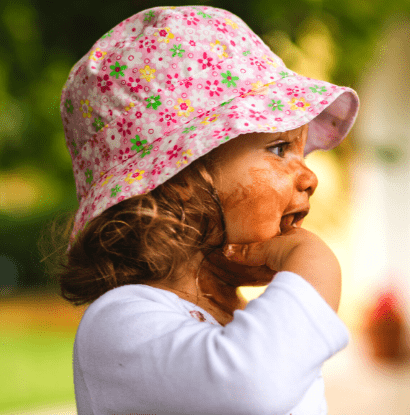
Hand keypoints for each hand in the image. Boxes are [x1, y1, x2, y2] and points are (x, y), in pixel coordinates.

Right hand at [206, 227, 341, 312]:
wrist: (316, 268)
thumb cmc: (289, 251)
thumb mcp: (265, 250)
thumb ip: (247, 252)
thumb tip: (226, 250)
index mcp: (300, 235)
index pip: (288, 234)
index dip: (279, 239)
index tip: (272, 244)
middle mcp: (314, 247)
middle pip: (298, 251)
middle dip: (289, 257)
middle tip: (277, 263)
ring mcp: (323, 265)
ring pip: (307, 266)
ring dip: (298, 271)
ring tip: (286, 278)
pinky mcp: (326, 283)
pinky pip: (312, 281)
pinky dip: (304, 284)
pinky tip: (298, 290)